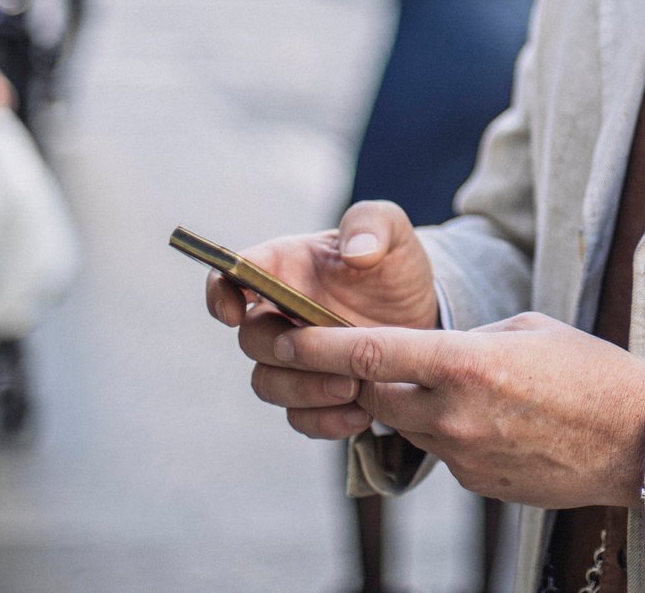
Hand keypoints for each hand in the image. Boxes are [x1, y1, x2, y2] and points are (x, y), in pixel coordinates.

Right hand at [205, 201, 441, 439]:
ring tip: (354, 386)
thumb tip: (356, 252)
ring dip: (304, 390)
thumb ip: (374, 225)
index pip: (230, 277)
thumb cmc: (395, 265)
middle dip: (284, 351)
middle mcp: (278, 314)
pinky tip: (362, 412)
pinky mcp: (314, 392)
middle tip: (331, 354)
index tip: (234, 312)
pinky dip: (324, 420)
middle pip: (251, 340)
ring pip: (269, 384)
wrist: (424, 312)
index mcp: (284, 268)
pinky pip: (299, 417)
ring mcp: (294, 357)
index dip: (221, 295)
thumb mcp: (395, 232)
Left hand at [249, 312, 644, 508]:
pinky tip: (502, 423)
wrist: (638, 440)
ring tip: (474, 389)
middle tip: (374, 358)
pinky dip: (455, 433)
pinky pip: (445, 452)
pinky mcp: (475, 484)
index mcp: (466, 364)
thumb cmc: (593, 373)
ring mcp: (462, 456)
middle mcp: (453, 414)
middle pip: (375, 395)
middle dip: (366, 377)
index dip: (317, 346)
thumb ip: (469, 340)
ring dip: (419, 405)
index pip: (368, 354)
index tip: (284, 335)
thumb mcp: (529, 330)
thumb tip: (435, 356)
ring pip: (410, 425)